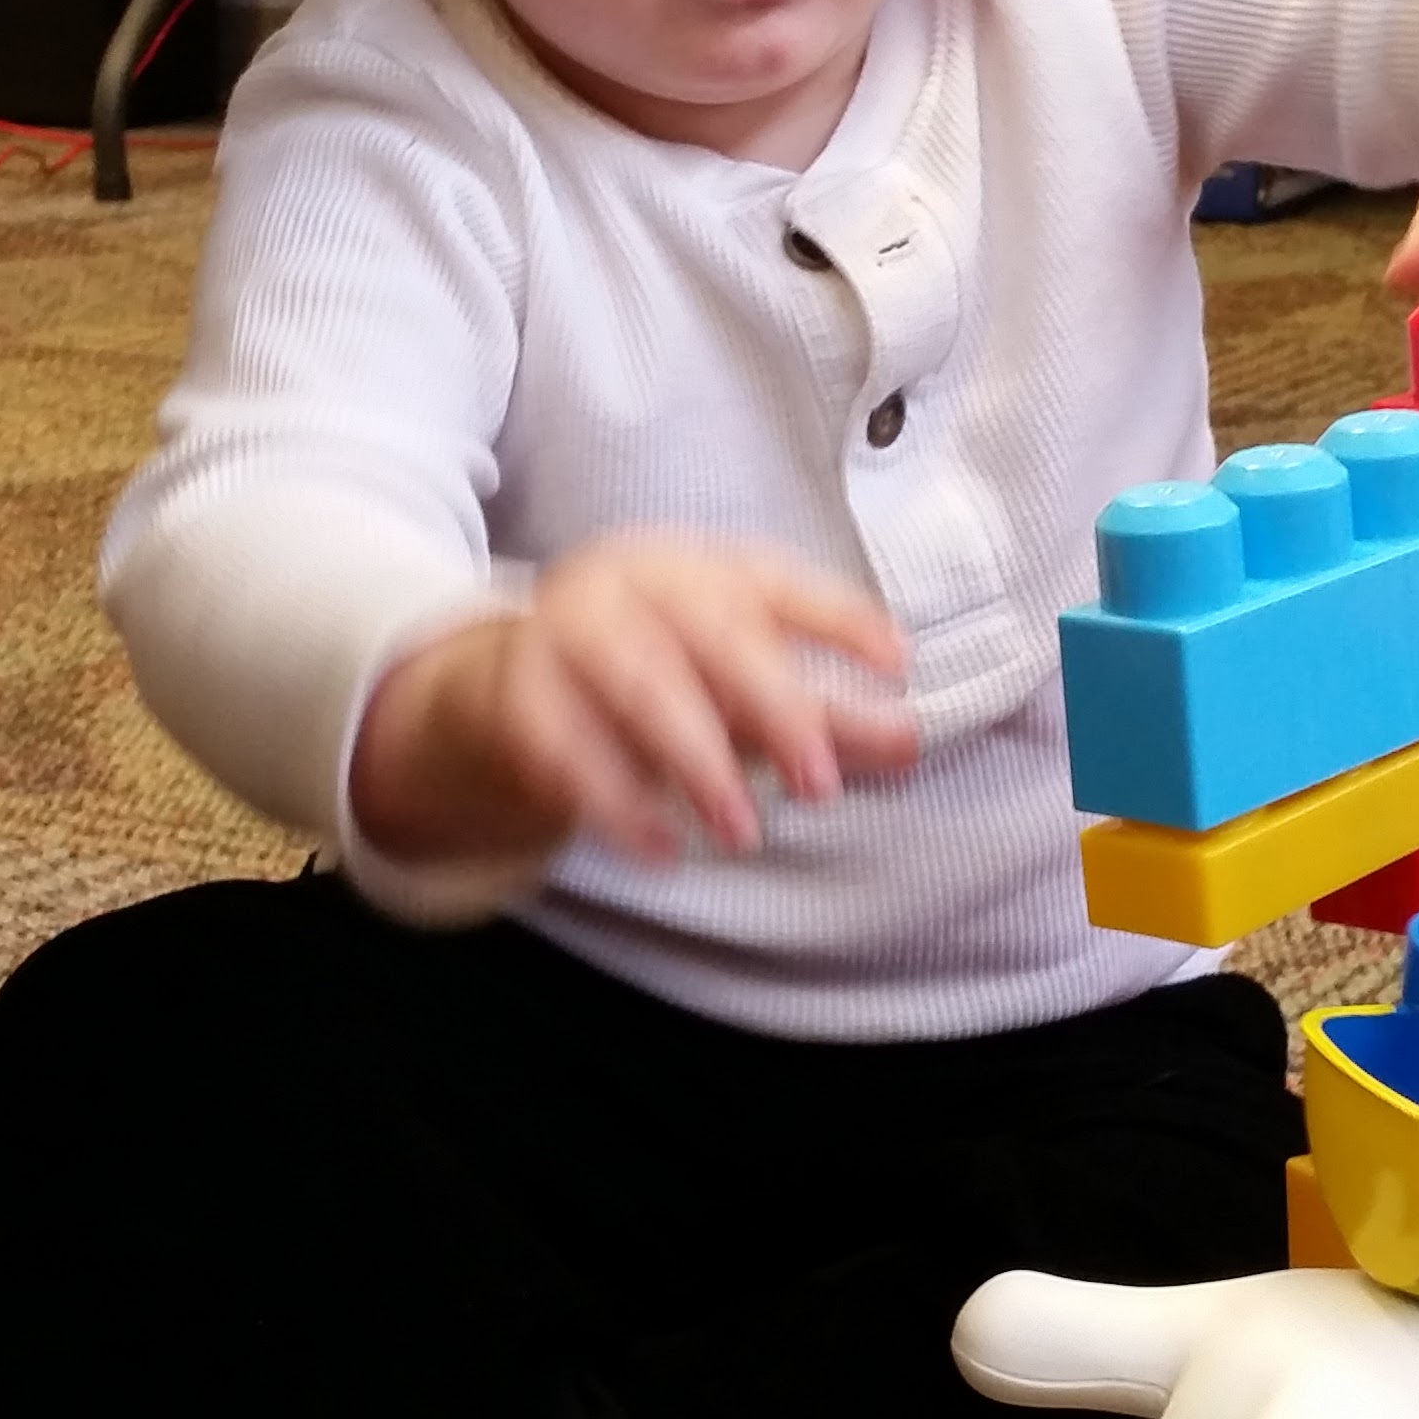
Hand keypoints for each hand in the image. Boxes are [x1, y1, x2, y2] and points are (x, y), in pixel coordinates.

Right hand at [353, 531, 915, 865]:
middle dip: (775, 707)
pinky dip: (613, 800)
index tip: (898, 663)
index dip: (839, 618)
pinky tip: (658, 849)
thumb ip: (824, 717)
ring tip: (743, 832)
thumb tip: (912, 740)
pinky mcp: (517, 690)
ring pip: (641, 685)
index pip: (778, 583)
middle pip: (715, 633)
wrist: (506, 691)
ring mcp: (569, 628)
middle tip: (821, 784)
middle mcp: (636, 583)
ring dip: (697, 762)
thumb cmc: (653, 682)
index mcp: (699, 569)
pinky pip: (564, 744)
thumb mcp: (738, 697)